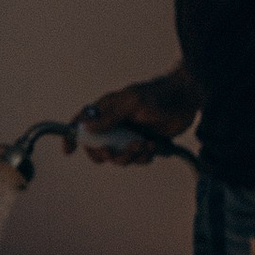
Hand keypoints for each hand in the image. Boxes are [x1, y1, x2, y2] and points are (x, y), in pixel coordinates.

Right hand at [77, 75, 194, 164]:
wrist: (186, 101)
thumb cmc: (158, 95)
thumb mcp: (131, 102)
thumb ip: (109, 116)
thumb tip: (86, 127)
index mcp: (106, 110)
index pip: (82, 123)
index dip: (72, 137)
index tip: (69, 151)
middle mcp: (114, 124)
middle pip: (97, 148)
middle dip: (107, 153)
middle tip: (115, 150)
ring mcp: (128, 135)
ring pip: (118, 157)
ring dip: (130, 155)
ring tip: (144, 144)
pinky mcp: (143, 144)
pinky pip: (136, 159)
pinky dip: (144, 157)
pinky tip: (153, 146)